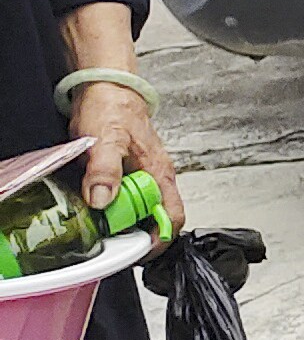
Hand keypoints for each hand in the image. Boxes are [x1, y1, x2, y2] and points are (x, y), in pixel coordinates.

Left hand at [62, 77, 181, 229]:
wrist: (106, 88)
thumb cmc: (111, 109)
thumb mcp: (103, 140)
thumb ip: (104, 171)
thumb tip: (102, 200)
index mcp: (159, 173)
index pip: (171, 219)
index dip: (156, 241)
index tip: (134, 251)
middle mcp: (156, 177)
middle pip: (154, 220)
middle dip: (132, 232)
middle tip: (107, 235)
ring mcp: (144, 175)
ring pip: (140, 210)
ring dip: (120, 219)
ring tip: (99, 219)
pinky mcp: (130, 172)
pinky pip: (127, 198)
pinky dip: (113, 205)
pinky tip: (95, 200)